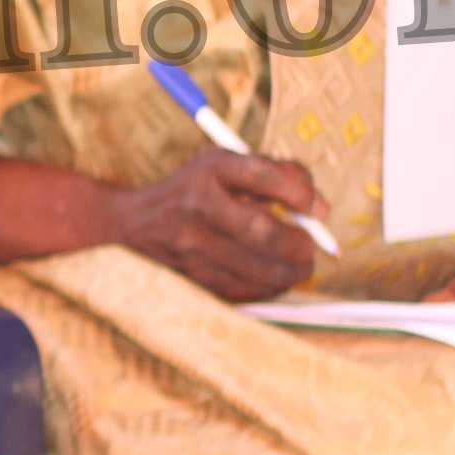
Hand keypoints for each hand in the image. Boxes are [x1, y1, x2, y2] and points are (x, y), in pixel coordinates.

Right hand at [99, 148, 323, 301]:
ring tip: (301, 266)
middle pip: (262, 232)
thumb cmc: (195, 189)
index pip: (260, 175)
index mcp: (209, 170)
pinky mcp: (192, 276)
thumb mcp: (227, 164)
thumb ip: (277, 174)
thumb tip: (320, 209)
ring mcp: (191, 246)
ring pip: (259, 269)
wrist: (134, 222)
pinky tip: (277, 278)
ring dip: (292, 272)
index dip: (298, 192)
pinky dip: (270, 288)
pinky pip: (245, 290)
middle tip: (313, 247)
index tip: (321, 210)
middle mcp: (197, 205)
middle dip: (300, 245)